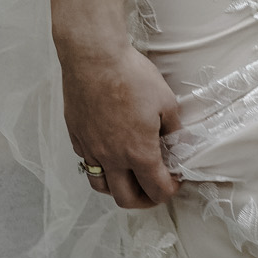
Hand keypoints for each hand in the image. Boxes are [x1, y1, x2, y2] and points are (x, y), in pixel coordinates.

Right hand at [61, 39, 182, 209]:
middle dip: (145, 200)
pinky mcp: (77, 136)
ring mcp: (91, 149)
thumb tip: (180, 142)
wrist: (94, 58)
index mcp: (139, 153)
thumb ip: (174, 128)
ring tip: (128, 177)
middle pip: (127, 199)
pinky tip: (108, 151)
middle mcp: (112, 158)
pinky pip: (88, 162)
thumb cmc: (131, 76)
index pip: (157, 190)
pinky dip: (100, 165)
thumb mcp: (166, 101)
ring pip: (101, 186)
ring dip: (118, 188)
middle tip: (154, 188)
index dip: (171, 190)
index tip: (175, 180)